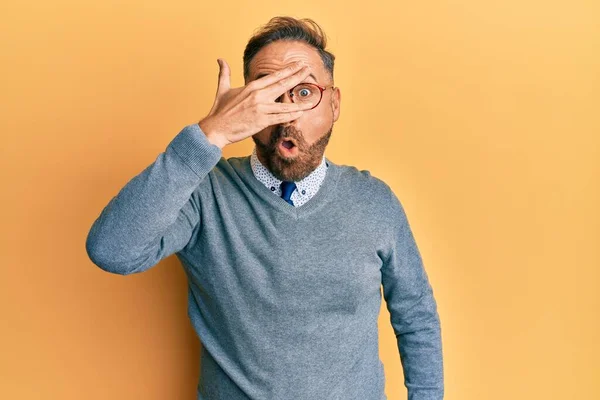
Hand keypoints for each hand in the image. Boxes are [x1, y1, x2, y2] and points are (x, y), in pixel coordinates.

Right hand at [198, 58, 314, 148]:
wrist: (216, 129)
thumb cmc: (219, 111)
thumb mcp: (222, 89)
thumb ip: (224, 73)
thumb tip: (220, 60)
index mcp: (251, 86)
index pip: (274, 76)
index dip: (288, 70)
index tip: (298, 65)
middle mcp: (258, 95)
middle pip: (282, 84)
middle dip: (297, 76)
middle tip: (308, 70)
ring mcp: (260, 108)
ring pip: (285, 104)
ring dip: (299, 102)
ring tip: (311, 100)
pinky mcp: (261, 121)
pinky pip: (280, 118)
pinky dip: (291, 116)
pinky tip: (300, 114)